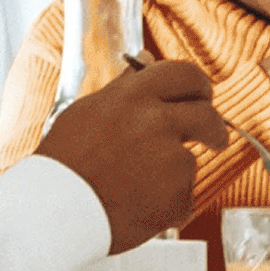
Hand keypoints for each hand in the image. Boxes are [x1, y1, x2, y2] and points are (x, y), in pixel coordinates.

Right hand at [36, 61, 227, 253]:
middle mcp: (158, 122)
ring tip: (133, 189)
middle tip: (213, 139)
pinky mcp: (178, 198)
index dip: (198, 86)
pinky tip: (135, 208)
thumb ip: (125, 86)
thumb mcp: (89, 111)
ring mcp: (172, 161)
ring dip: (172, 175)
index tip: (202, 97)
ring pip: (189, 162)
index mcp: (134, 97)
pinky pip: (183, 199)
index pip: (185, 74)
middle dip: (214, 128)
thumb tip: (147, 59)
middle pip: (207, 116)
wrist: (55, 212)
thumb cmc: (64, 164)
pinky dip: (167, 207)